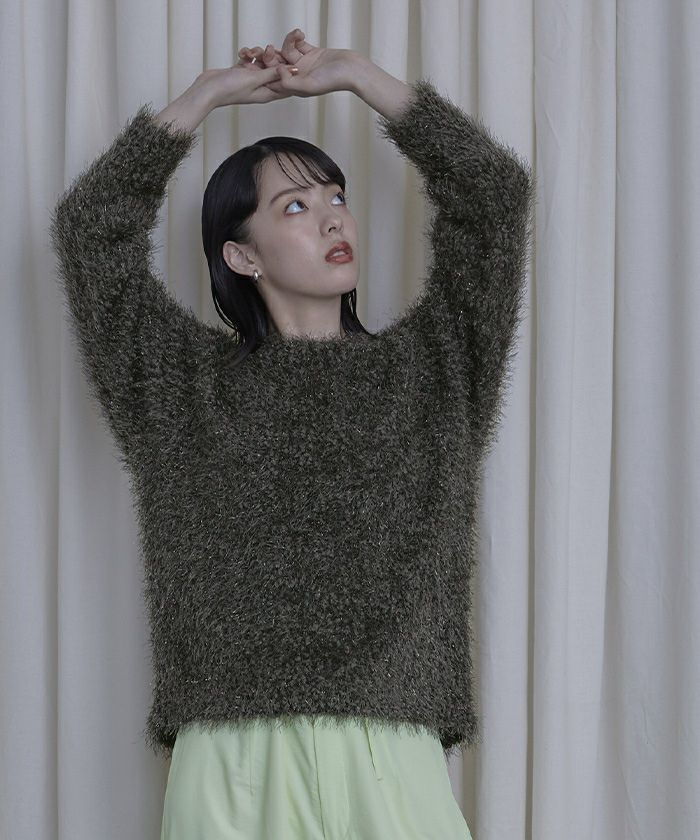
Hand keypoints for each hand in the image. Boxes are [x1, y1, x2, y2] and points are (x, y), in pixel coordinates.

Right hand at [195, 50, 294, 107]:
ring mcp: (250, 80)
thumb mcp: (255, 79)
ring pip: (261, 63)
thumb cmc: (230, 89)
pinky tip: (242, 53)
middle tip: (268, 51)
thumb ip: (273, 73)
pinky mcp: (241, 72)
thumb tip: (293, 70)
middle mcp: (260, 87)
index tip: (290, 60)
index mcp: (267, 93)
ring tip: (251, 53)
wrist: (208, 89)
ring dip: (258, 55)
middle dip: (272, 59)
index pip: (286, 85)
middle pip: (274, 71)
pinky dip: (247, 55)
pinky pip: (250, 60)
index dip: (290, 72)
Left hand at [239, 28, 358, 97]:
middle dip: (270, 57)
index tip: (254, 65)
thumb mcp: (309, 86)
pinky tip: (300, 34)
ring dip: (286, 43)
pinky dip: (295, 37)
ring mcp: (304, 64)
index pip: (273, 82)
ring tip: (293, 38)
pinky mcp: (311, 53)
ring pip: (286, 52)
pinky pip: (297, 44)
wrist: (352, 69)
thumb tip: (275, 72)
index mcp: (294, 88)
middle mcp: (297, 76)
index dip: (263, 74)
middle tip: (269, 49)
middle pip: (276, 66)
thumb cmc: (334, 81)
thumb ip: (290, 82)